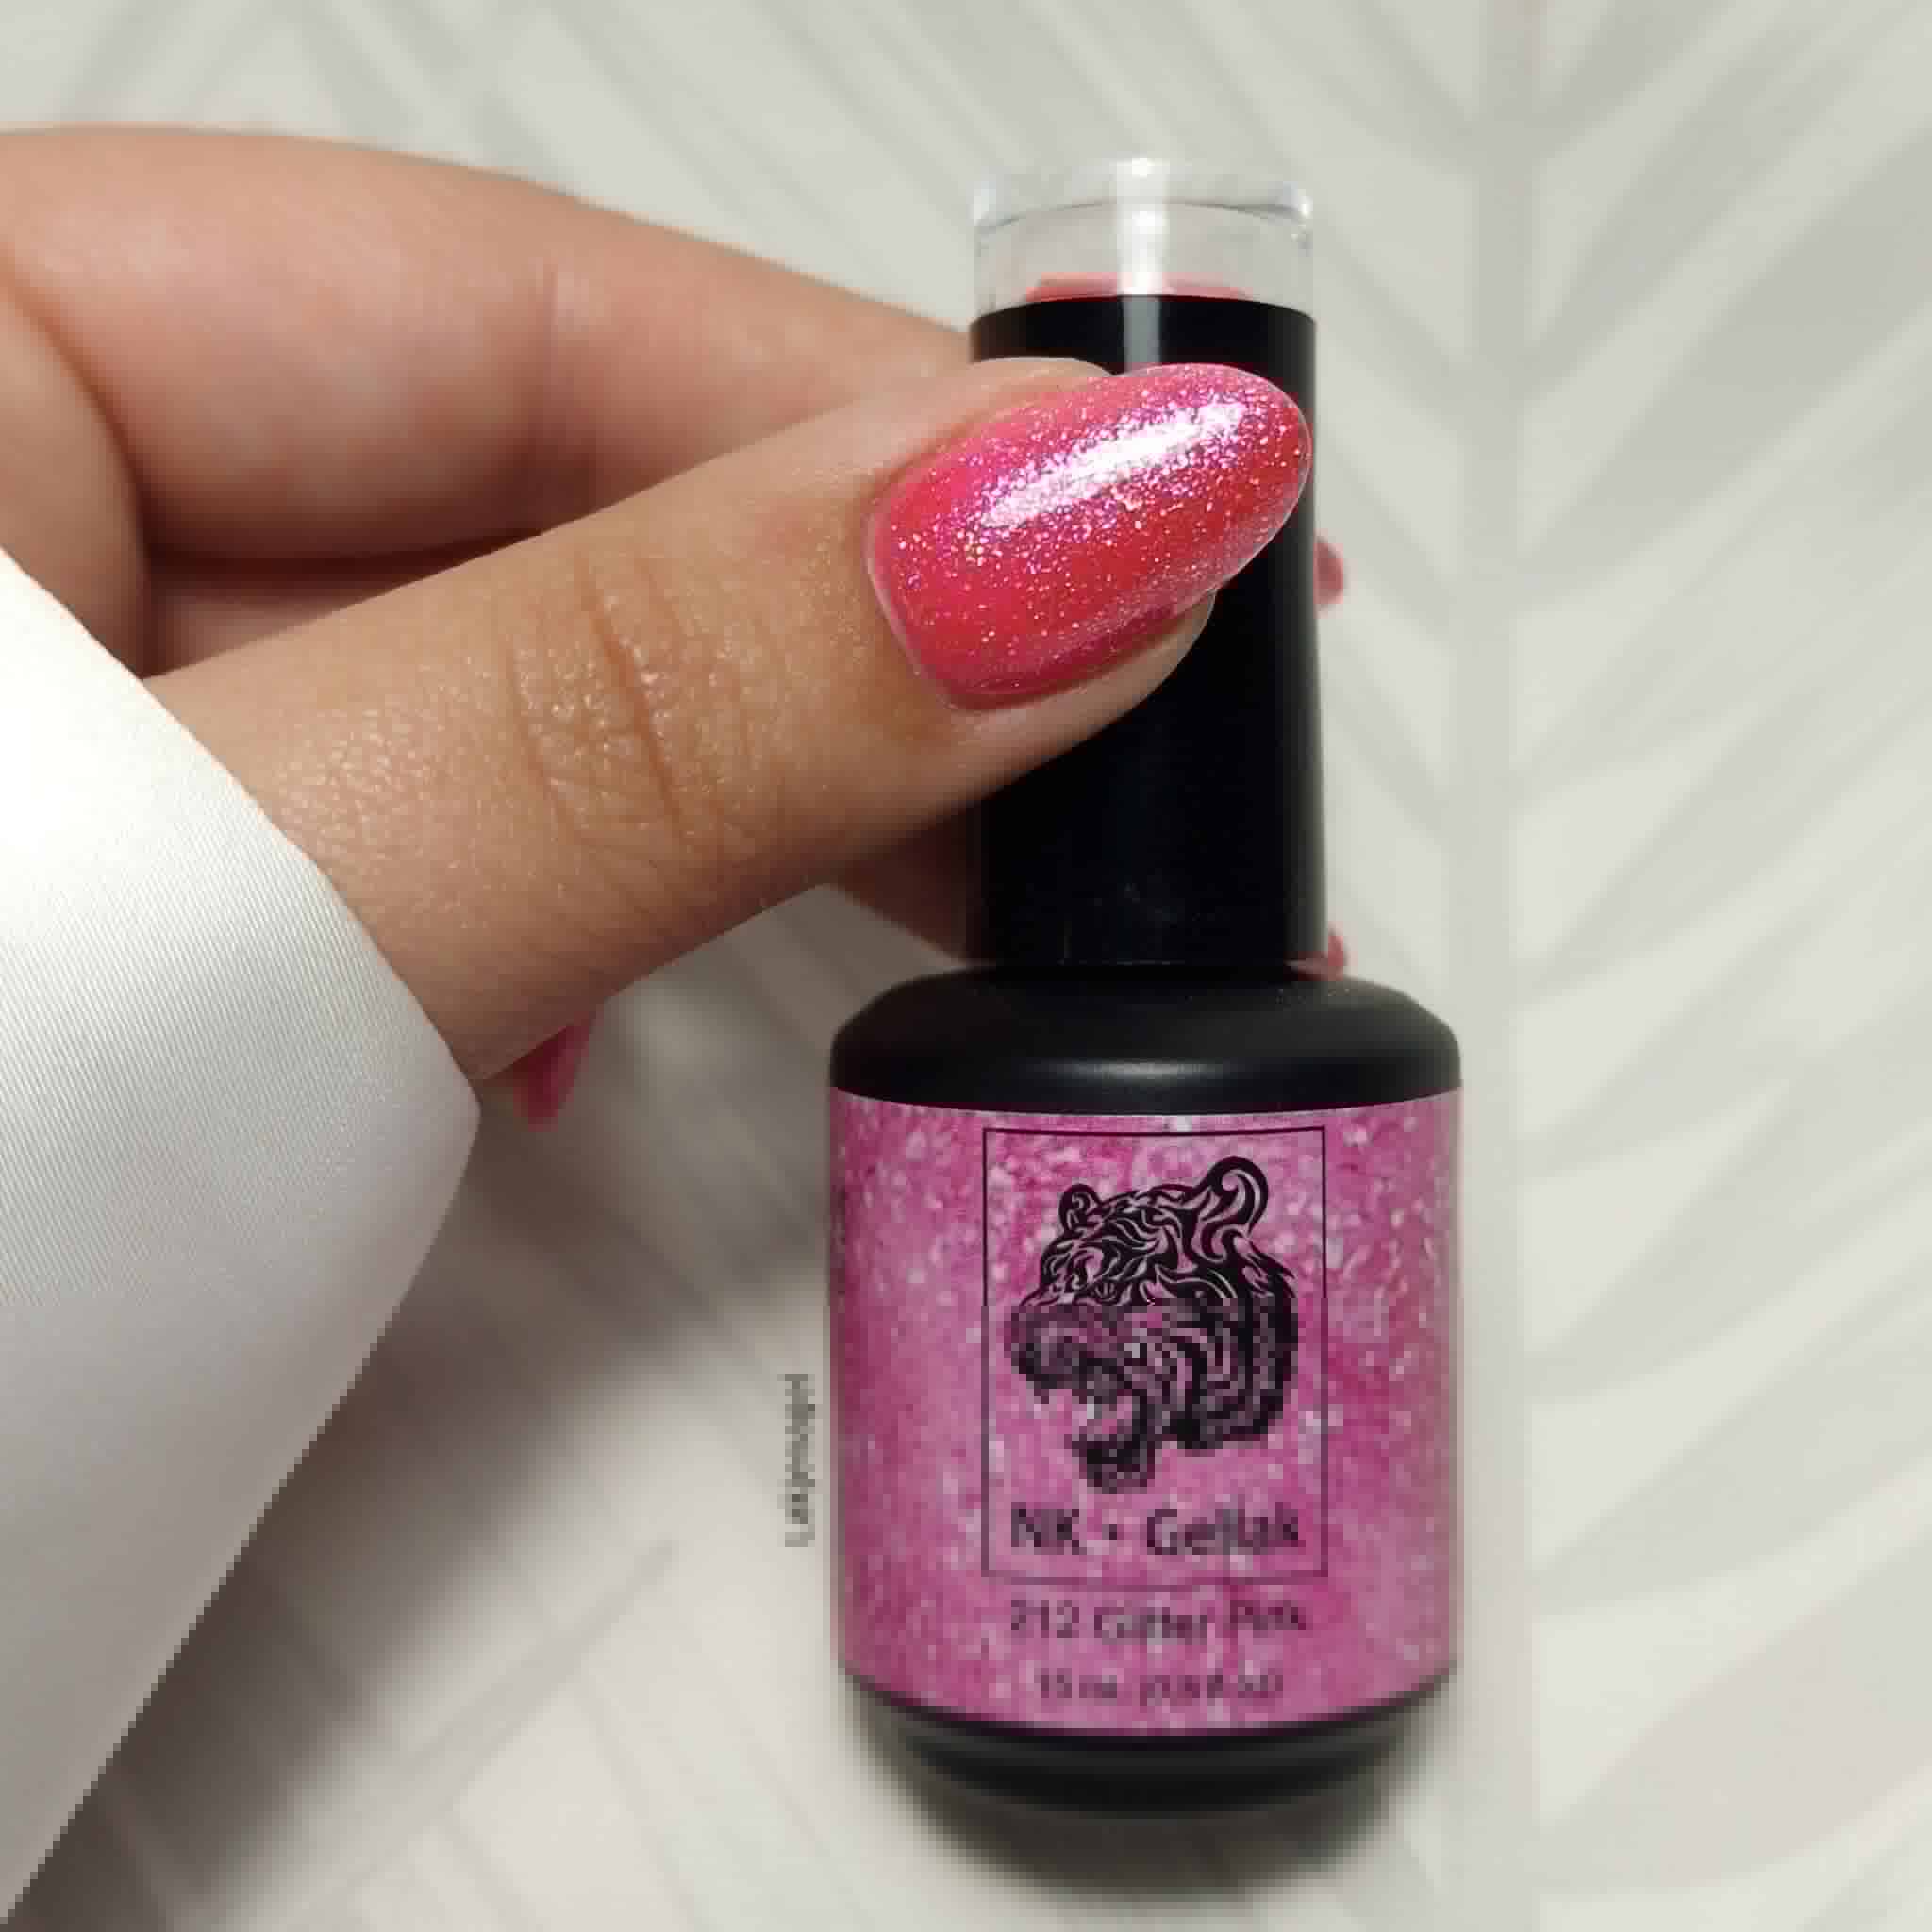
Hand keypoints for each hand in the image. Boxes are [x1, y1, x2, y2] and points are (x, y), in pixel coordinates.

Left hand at [0, 129, 1341, 1113]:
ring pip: (499, 681)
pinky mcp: (108, 933)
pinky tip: (614, 1020)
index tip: (1191, 522)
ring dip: (750, 789)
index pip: (521, 310)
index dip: (889, 427)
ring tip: (977, 887)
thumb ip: (652, 717)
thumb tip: (1063, 530)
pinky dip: (568, 928)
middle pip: (539, 488)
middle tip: (1152, 745)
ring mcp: (61, 746)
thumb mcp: (233, 943)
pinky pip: (412, 847)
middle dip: (876, 624)